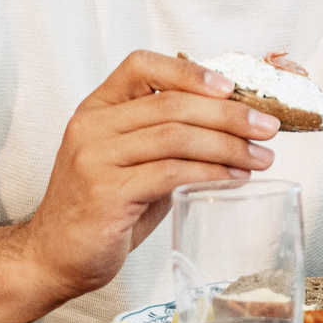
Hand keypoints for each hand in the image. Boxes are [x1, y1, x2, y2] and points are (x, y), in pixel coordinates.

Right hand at [20, 50, 279, 300]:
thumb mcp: (133, 162)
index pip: (141, 65)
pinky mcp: (106, 194)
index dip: (189, 71)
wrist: (55, 257)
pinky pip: (170, 173)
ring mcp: (95, 158)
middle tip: (268, 127)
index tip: (230, 85)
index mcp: (97, 108)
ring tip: (261, 158)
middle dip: (229, 113)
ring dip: (228, 146)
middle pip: (171, 103)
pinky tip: (233, 179)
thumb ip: (169, 139)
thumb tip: (236, 125)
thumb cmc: (103, 209)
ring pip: (176, 136)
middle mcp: (92, 126)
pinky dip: (210, 173)